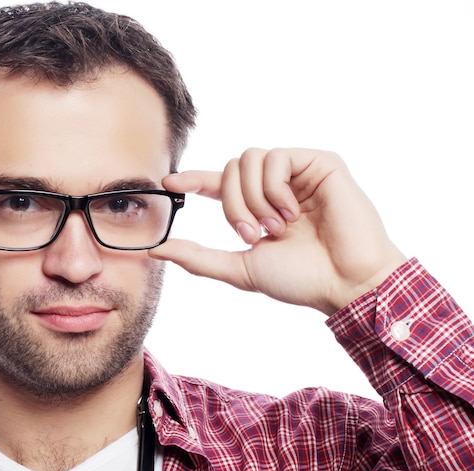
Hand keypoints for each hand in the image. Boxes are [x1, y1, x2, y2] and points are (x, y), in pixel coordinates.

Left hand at [151, 148, 406, 314]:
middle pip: (230, 169)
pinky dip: (275, 188)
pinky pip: (276, 158)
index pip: (219, 185)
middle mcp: (276, 188)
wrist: (344, 282)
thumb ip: (198, 257)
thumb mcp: (240, 268)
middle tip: (253, 234)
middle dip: (232, 205)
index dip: (194, 180)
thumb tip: (156, 249)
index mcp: (258, 208)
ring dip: (254, 199)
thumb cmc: (299, 279)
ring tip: (278, 226)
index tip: (169, 183)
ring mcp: (298, 174)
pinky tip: (295, 212)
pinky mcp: (320, 163)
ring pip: (249, 160)